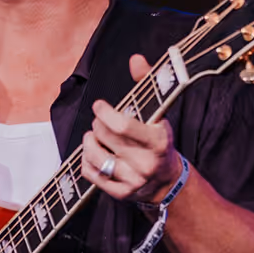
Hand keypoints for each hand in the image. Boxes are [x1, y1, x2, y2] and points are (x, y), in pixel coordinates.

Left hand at [80, 53, 183, 203]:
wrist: (167, 181)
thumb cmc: (158, 141)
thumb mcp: (158, 114)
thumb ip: (147, 84)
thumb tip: (135, 59)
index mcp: (158, 141)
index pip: (123, 126)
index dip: (105, 113)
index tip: (99, 106)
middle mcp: (146, 162)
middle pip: (105, 137)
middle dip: (97, 125)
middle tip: (99, 122)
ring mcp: (133, 180)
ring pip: (95, 156)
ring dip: (88, 143)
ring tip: (93, 137)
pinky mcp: (121, 194)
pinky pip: (92, 175)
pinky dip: (86, 162)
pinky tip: (92, 155)